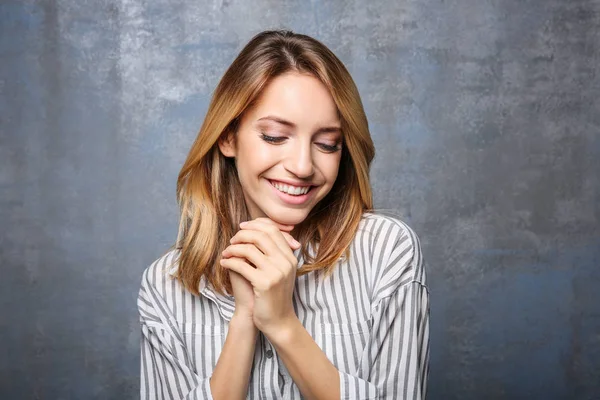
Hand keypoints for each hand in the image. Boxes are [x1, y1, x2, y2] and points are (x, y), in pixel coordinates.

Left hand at [220, 218, 300, 335]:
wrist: (278, 321)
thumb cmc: (273, 296)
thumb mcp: (277, 272)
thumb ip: (271, 253)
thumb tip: (254, 232)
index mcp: (290, 258)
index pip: (273, 230)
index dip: (256, 225)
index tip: (242, 227)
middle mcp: (285, 263)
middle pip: (262, 236)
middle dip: (243, 234)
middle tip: (232, 240)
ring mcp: (276, 273)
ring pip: (250, 249)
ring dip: (233, 249)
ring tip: (226, 253)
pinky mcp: (265, 284)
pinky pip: (242, 265)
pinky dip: (230, 262)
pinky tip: (224, 264)